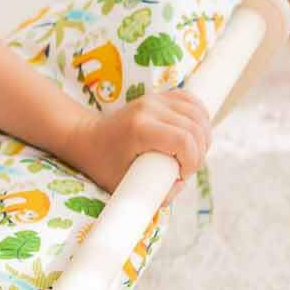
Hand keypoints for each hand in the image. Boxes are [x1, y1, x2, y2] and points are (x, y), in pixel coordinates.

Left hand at [66, 89, 211, 197]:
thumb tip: (179, 185)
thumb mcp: (124, 185)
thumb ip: (153, 193)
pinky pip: (190, 100)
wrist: (86, 138)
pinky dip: (199, 116)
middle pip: (194, 127)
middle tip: (187, 168)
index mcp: (139, 129)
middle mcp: (148, 109)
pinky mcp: (158, 97)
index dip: (192, 161)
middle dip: (200, 152)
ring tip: (193, 153)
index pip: (183, 141)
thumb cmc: (102, 164)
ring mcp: (154, 99)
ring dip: (203, 135)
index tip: (182, 175)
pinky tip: (196, 132)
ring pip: (197, 112)